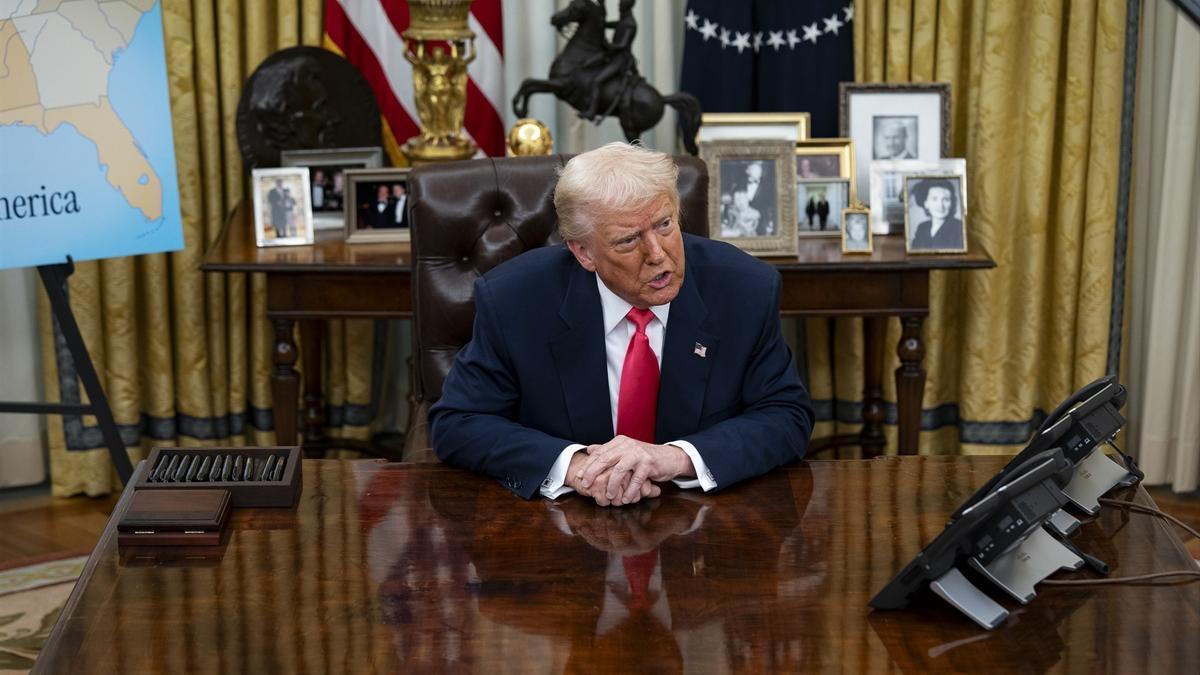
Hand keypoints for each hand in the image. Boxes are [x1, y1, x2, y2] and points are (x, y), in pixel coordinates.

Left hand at [575, 436, 693, 506]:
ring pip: (619, 470)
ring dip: (612, 485)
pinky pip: (636, 479)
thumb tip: (589, 450)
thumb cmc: (644, 458)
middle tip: (586, 486)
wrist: (669, 457)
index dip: (588, 465)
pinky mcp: (649, 463)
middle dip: (593, 473)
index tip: (578, 477)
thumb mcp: (625, 452)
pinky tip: (626, 499)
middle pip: (605, 459)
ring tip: (609, 496)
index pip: (599, 453)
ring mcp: (638, 453)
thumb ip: (608, 451)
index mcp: (619, 442)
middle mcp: (627, 445)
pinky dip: (630, 491)